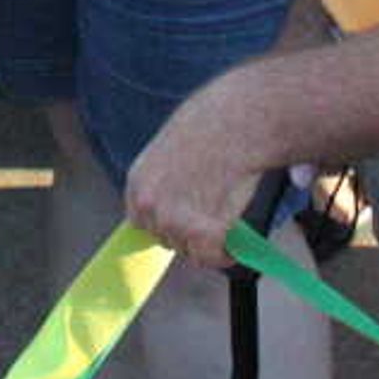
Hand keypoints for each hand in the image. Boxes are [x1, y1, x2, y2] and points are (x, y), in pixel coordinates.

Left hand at [122, 69, 281, 267]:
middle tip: (212, 216)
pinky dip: (226, 253)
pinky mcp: (202, 233)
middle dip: (187, 232)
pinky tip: (236, 239)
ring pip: (190, 250)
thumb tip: (173, 201)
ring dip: (208, 242)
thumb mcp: (172, 147)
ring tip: (226, 220)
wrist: (240, 120)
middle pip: (165, 238)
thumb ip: (165, 178)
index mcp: (138, 182)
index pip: (141, 221)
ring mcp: (174, 221)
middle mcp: (149, 205)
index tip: (182, 223)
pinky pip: (213, 258)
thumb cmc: (214, 125)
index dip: (165, 222)